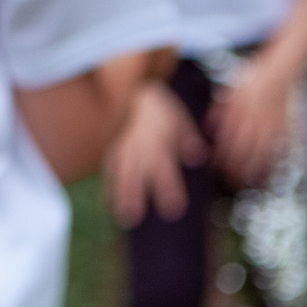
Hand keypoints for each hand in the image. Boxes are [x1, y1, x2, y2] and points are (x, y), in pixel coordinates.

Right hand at [103, 82, 205, 226]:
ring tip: (121, 216)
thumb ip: (187, 138)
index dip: (168, 189)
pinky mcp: (109, 150)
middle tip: (134, 218)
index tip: (173, 210)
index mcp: (157, 141)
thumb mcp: (177, 118)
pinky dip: (107, 188)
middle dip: (134, 195)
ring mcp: (120, 149)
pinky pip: (107, 170)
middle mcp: (137, 148)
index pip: (163, 168)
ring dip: (119, 195)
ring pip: (119, 174)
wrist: (128, 88)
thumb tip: (198, 157)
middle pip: (136, 173)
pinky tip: (108, 205)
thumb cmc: (157, 108)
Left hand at [211, 57, 297, 185]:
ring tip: (250, 181)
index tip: (217, 167)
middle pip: (246, 145)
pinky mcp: (287, 124)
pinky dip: (275, 158)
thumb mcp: (233, 91)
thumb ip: (220, 110)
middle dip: (238, 165)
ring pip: (264, 148)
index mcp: (242, 107)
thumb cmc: (254, 81)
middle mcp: (258, 115)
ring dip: (256, 166)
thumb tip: (208, 130)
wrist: (283, 69)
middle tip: (232, 181)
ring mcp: (274, 121)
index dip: (223, 153)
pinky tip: (271, 168)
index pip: (230, 134)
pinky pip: (282, 144)